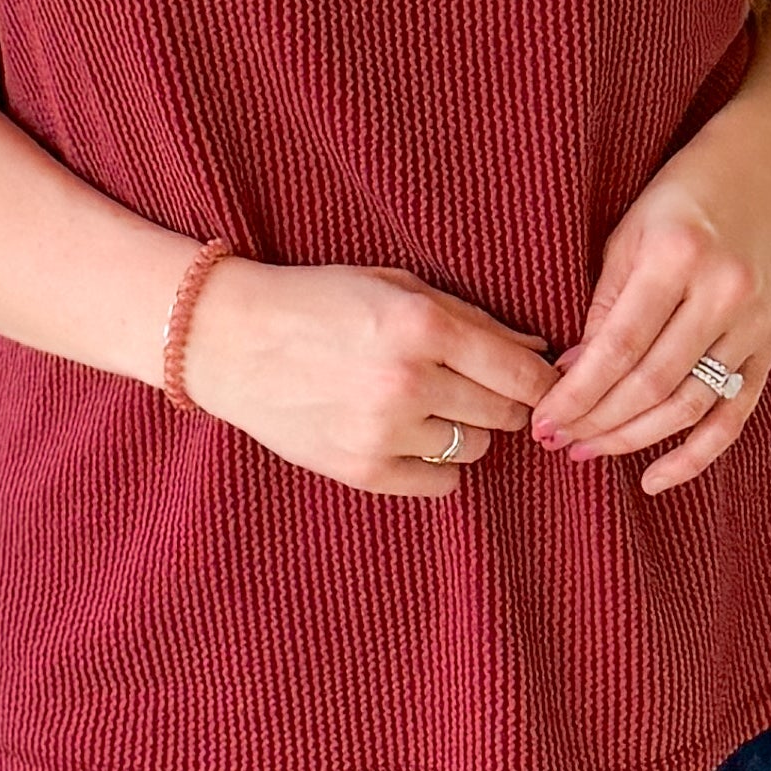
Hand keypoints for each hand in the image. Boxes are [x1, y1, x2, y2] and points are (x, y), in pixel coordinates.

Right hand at [182, 261, 551, 498]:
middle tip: (477, 388)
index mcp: (421, 326)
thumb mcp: (396, 287)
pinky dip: (436, 465)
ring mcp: (383, 432)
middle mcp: (407, 382)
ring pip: (475, 449)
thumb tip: (539, 351)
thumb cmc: (318, 302)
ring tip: (429, 406)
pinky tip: (409, 438)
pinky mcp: (361, 471)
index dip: (541, 380)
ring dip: (465, 430)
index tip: (539, 382)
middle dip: (503, 403)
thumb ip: (471, 319)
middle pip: (505, 414)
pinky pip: (440, 484)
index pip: (521, 372)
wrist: (229, 340)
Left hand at [533, 124, 770, 496]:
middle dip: (598, 421)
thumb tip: (571, 375)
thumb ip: (603, 303)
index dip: (577, 393)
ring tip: (589, 450)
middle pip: (652, 383)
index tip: (542, 421)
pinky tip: (656, 478)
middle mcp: (723, 292)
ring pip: (689, 404)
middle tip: (557, 442)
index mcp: (678, 255)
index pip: (619, 346)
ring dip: (634, 439)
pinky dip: (696, 453)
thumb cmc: (681, 197)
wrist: (768, 173)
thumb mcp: (630, 230)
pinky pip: (734, 414)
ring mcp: (755, 322)